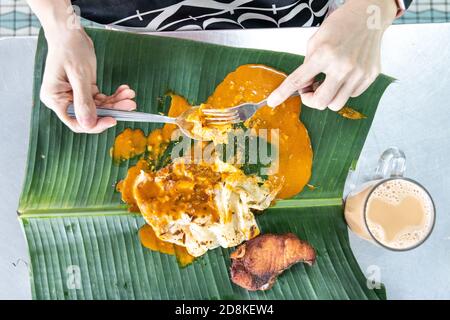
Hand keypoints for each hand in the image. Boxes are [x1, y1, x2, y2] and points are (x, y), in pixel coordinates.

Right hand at [40, 28, 135, 132]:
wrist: (69, 33)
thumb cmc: (69, 48)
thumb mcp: (78, 75)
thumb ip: (84, 100)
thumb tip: (88, 124)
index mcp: (55, 99)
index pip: (75, 122)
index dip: (95, 125)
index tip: (112, 120)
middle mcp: (64, 100)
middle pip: (91, 115)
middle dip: (112, 110)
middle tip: (130, 104)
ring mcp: (75, 96)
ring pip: (100, 107)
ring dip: (116, 102)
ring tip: (130, 95)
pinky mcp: (85, 91)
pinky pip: (102, 99)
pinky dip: (114, 95)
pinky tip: (124, 89)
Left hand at [267, 0, 396, 110]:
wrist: (368, 16)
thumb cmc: (340, 26)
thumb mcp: (315, 42)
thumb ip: (307, 66)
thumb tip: (303, 87)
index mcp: (324, 54)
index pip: (298, 80)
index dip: (282, 93)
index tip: (273, 102)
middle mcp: (343, 66)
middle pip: (321, 102)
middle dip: (311, 100)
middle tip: (309, 90)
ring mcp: (359, 73)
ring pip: (336, 104)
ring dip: (328, 98)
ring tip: (327, 83)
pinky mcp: (370, 76)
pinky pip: (351, 95)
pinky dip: (344, 90)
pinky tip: (344, 76)